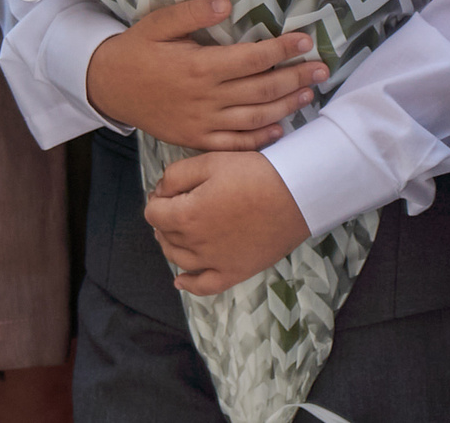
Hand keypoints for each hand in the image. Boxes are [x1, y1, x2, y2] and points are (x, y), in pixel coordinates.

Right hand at [85, 0, 326, 151]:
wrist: (106, 86)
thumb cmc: (135, 50)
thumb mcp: (157, 24)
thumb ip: (192, 14)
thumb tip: (227, 3)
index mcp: (200, 66)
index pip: (253, 57)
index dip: (282, 49)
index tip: (305, 41)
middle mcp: (206, 97)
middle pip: (262, 88)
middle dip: (296, 78)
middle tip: (321, 69)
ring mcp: (202, 122)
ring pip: (255, 117)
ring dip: (286, 106)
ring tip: (309, 95)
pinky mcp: (195, 138)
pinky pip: (235, 144)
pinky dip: (260, 140)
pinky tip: (279, 130)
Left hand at [144, 151, 312, 295]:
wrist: (296, 194)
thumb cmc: (253, 174)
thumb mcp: (209, 162)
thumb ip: (175, 176)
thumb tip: (160, 193)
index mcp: (187, 216)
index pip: (153, 213)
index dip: (157, 199)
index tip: (168, 191)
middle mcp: (197, 244)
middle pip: (165, 235)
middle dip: (165, 218)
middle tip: (177, 203)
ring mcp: (216, 262)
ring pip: (179, 259)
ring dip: (172, 244)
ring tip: (177, 231)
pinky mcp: (236, 272)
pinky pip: (205, 287)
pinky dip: (189, 284)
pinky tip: (181, 281)